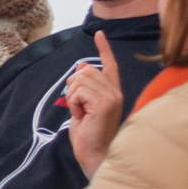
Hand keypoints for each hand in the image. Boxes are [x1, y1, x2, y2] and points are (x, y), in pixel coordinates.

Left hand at [63, 31, 124, 176]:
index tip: (99, 33)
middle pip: (85, 71)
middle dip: (73, 87)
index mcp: (112, 92)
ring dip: (72, 97)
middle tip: (78, 108)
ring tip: (81, 114)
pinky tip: (82, 117)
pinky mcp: (105, 103)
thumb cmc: (88, 135)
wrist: (95, 155)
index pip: (109, 65)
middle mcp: (115, 92)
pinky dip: (73, 104)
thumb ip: (83, 89)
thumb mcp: (82, 108)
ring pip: (80, 80)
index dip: (103, 48)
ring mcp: (112, 97)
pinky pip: (78, 92)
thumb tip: (81, 67)